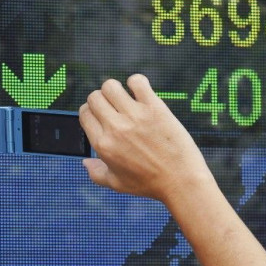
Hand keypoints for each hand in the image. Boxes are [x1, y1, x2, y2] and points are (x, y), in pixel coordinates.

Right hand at [79, 74, 209, 203]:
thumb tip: (85, 162)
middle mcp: (115, 128)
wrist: (181, 180)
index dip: (90, 112)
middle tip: (114, 108)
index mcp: (103, 144)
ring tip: (125, 99)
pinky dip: (136, 83)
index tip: (101, 116)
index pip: (84, 114)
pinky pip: (137, 81)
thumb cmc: (150, 184)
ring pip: (110, 86)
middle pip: (94, 97)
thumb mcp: (117, 184)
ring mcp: (135, 116)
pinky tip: (141, 93)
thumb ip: (96, 173)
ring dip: (115, 90)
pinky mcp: (154, 107)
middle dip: (100, 100)